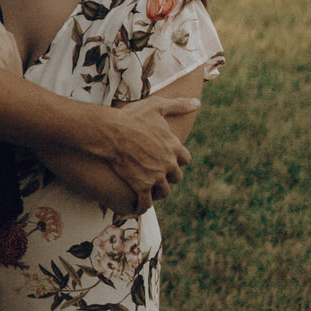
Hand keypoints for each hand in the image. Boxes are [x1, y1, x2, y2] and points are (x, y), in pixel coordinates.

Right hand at [105, 91, 196, 211]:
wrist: (112, 132)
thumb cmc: (132, 117)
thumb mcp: (157, 106)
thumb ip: (179, 105)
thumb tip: (197, 103)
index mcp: (174, 146)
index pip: (185, 159)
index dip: (178, 160)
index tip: (171, 159)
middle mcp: (168, 164)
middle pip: (176, 177)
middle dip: (169, 176)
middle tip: (159, 174)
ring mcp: (155, 177)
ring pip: (163, 192)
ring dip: (157, 191)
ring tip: (149, 190)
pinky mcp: (141, 186)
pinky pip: (145, 203)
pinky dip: (141, 206)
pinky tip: (137, 207)